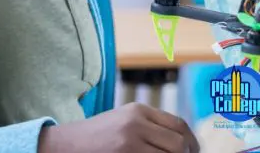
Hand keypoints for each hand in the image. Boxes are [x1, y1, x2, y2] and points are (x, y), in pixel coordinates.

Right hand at [37, 102, 199, 152]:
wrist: (63, 145)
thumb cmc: (96, 137)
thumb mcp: (124, 122)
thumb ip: (150, 126)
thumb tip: (182, 141)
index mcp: (139, 110)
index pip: (178, 124)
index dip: (192, 141)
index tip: (195, 151)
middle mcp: (136, 122)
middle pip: (178, 142)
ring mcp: (129, 141)